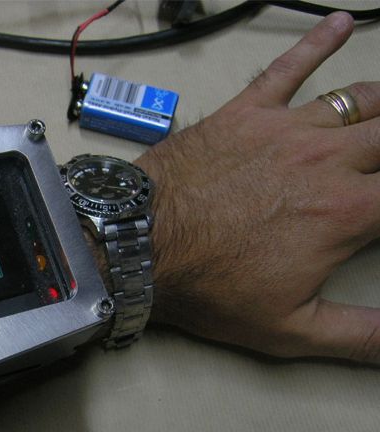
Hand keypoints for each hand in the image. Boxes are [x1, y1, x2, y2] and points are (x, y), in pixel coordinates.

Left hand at [137, 12, 378, 363]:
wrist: (139, 245)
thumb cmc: (207, 286)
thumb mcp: (290, 329)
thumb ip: (360, 335)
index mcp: (348, 214)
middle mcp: (329, 161)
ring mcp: (288, 129)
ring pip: (360, 100)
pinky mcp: (247, 112)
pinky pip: (290, 67)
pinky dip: (319, 42)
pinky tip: (341, 22)